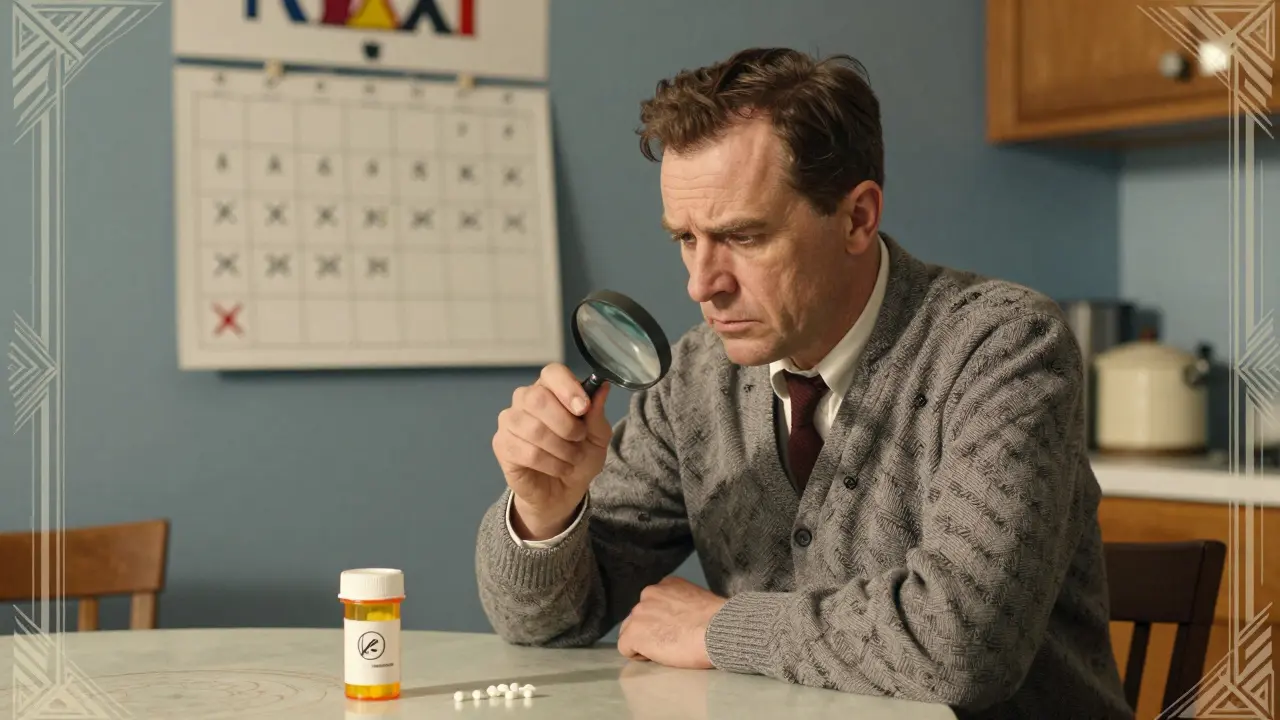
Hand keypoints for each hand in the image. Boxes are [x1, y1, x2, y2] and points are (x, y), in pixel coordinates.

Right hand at [493, 363, 612, 539]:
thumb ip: (597, 413)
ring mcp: (510, 421)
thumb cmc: (580, 456)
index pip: (552, 373)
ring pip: (533, 428)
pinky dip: (551, 463)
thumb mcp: (598, 437)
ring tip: (572, 458)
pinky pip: (527, 452)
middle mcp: (525, 399)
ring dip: (561, 448)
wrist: (563, 491)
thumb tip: (602, 386)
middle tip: (579, 439)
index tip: (583, 408)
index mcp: (550, 388)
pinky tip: (559, 468)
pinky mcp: (502, 445)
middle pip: (538, 398)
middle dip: (566, 424)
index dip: (567, 388)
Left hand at [617, 576, 726, 668]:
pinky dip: (637, 655)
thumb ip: (682, 605)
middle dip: (650, 629)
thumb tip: (681, 618)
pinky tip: (655, 656)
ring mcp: (639, 613)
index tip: (675, 629)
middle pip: (639, 616)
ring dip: (643, 641)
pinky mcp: (634, 633)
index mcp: (667, 584)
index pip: (653, 603)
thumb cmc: (717, 620)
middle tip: (670, 641)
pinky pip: (625, 648)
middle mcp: (649, 593)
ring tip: (665, 650)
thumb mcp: (699, 601)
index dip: (662, 619)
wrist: (718, 630)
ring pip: (630, 631)